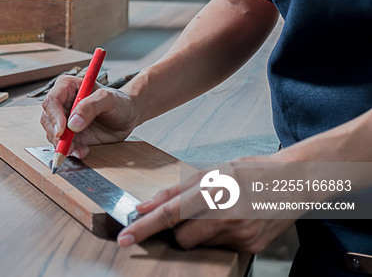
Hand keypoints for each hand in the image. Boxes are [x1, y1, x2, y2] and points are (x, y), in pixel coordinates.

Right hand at [39, 75, 139, 158]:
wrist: (127, 116)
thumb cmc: (119, 102)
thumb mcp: (108, 99)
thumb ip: (91, 106)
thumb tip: (72, 123)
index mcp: (67, 87)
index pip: (52, 100)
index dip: (54, 116)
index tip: (62, 130)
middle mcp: (62, 103)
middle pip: (48, 119)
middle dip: (56, 135)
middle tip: (69, 146)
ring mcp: (64, 119)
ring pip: (52, 134)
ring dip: (64, 145)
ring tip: (81, 150)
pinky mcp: (69, 134)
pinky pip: (62, 145)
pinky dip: (70, 151)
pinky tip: (82, 151)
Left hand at [117, 156, 298, 252]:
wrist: (296, 184)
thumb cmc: (251, 172)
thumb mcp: (211, 171)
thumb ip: (175, 190)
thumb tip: (144, 206)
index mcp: (216, 192)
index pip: (171, 214)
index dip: (144, 227)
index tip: (125, 238)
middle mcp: (229, 217)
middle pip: (182, 238)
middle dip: (177, 229)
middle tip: (191, 213)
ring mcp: (241, 236)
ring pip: (199, 244)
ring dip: (198, 232)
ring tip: (218, 212)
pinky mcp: (251, 249)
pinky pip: (218, 248)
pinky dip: (217, 236)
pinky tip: (233, 220)